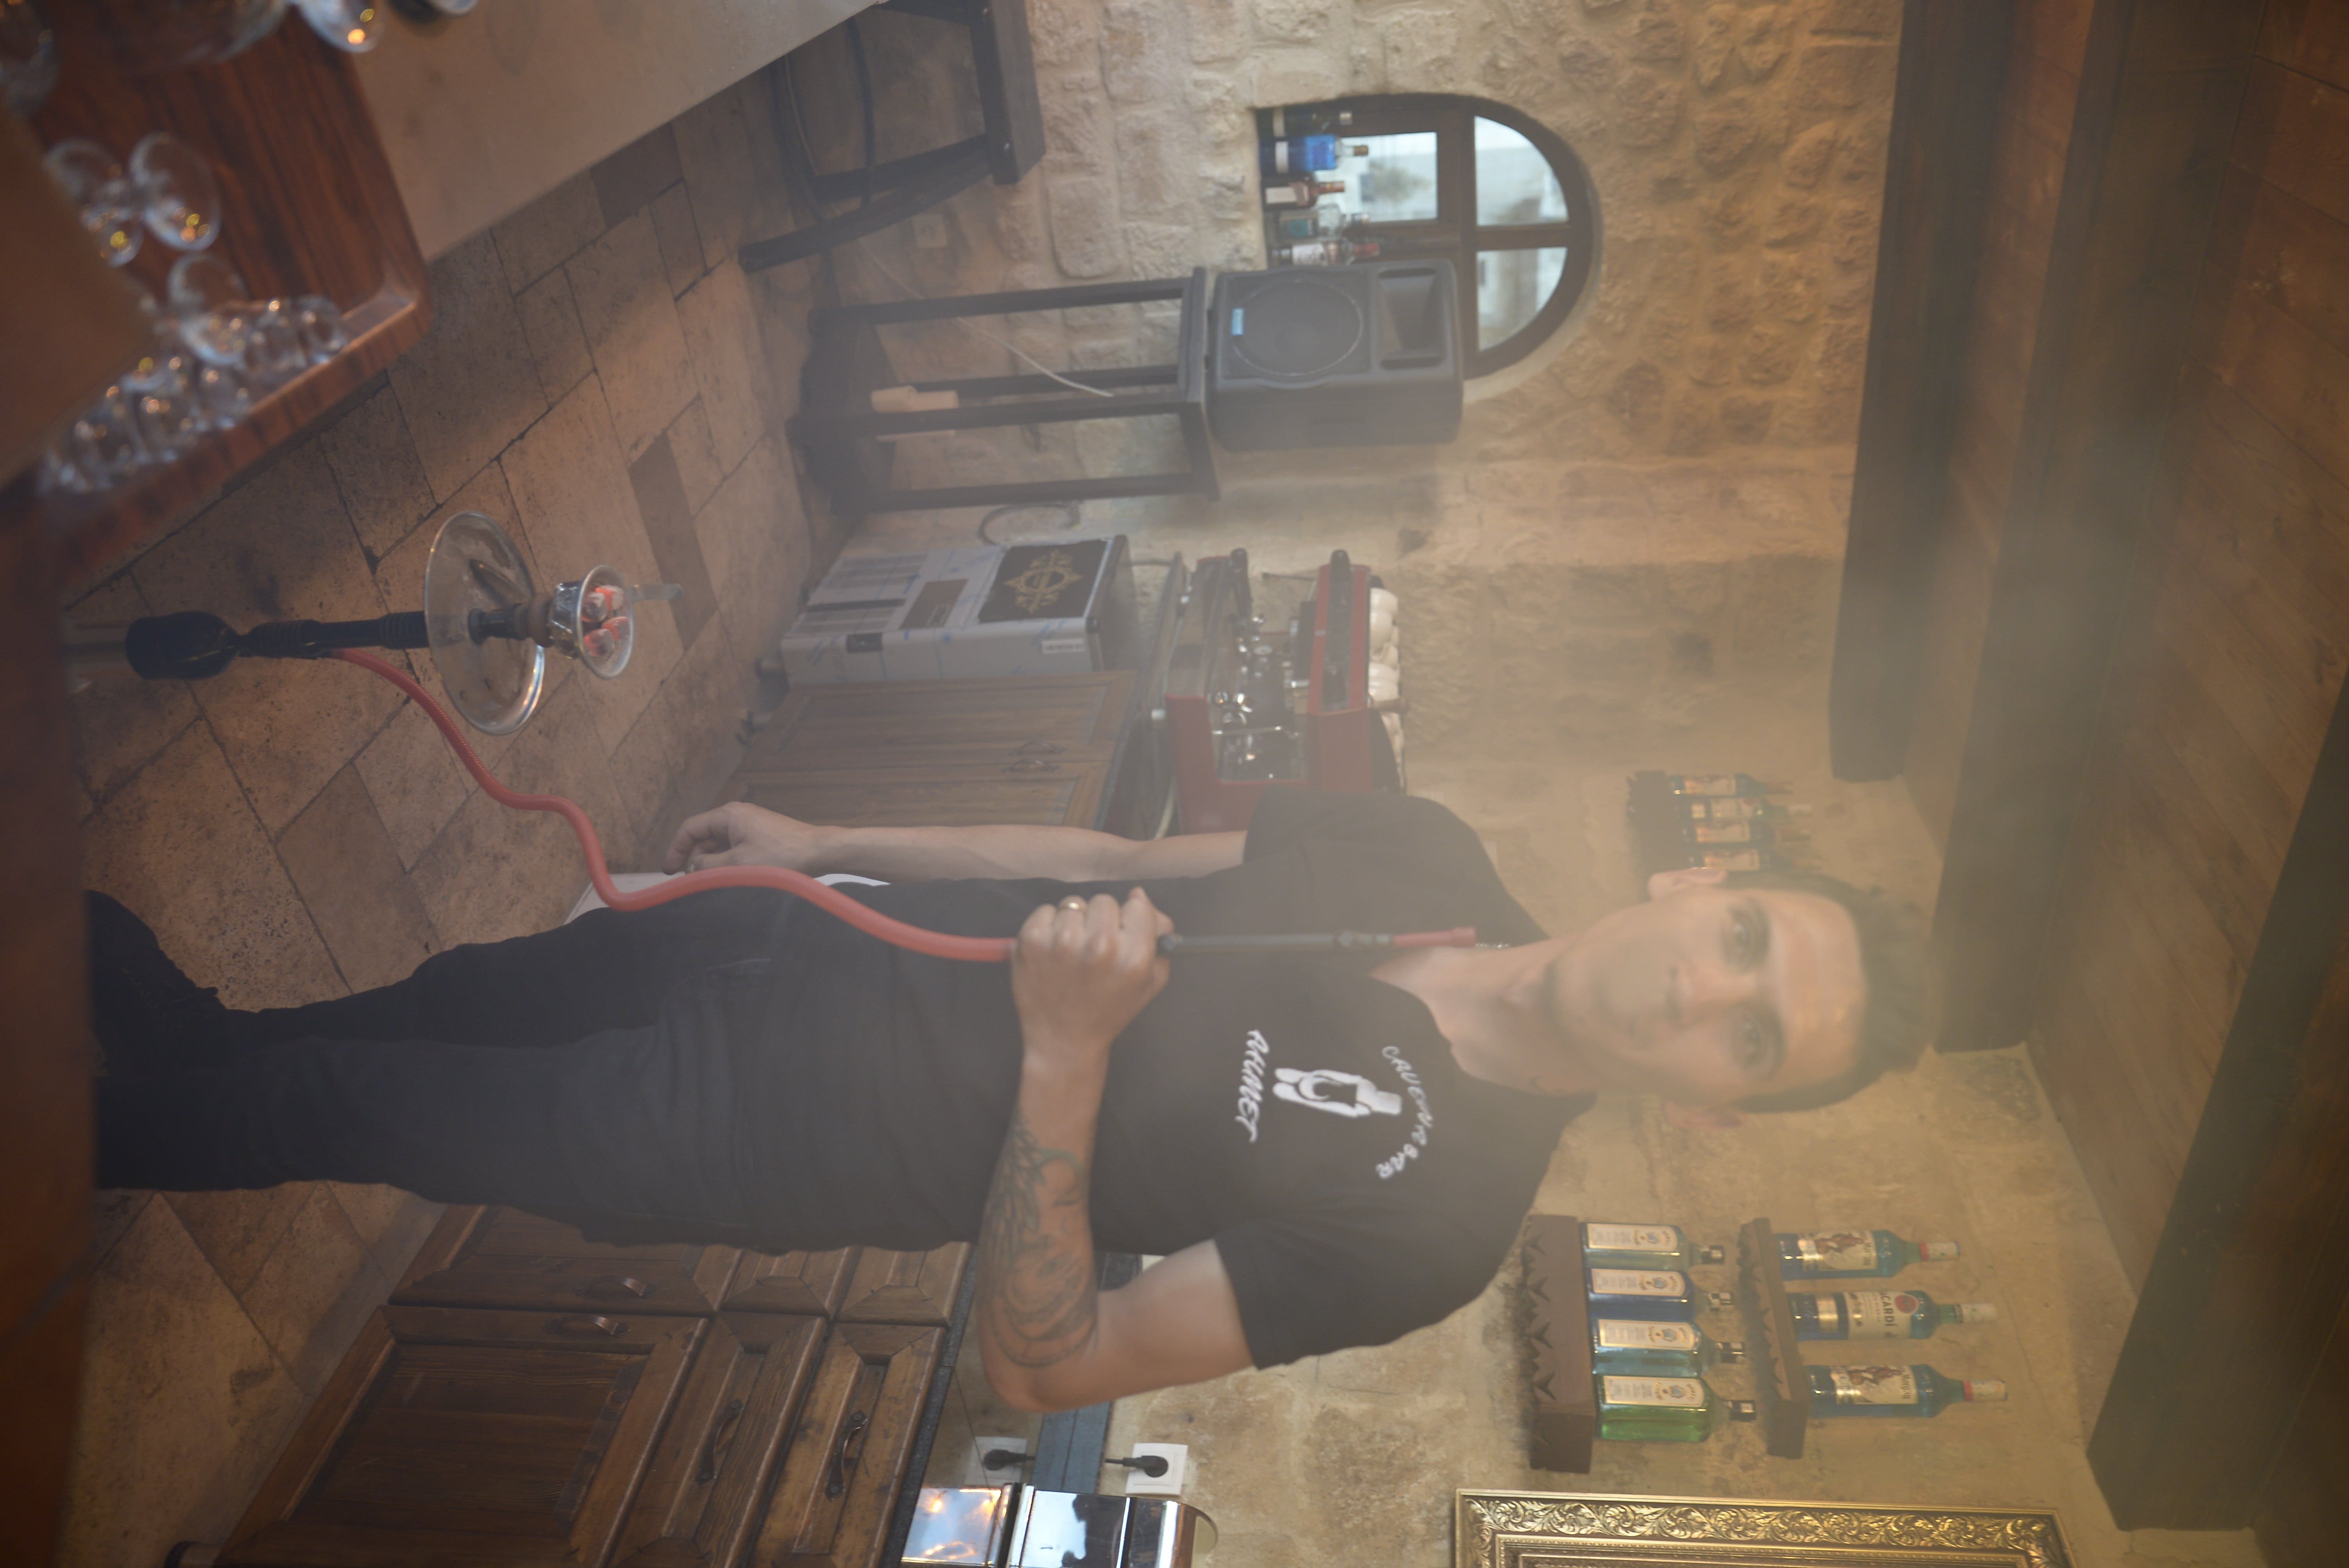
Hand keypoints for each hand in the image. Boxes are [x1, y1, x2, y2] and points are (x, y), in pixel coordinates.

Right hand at [662, 802, 834, 872]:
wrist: (819, 851)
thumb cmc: (781, 855)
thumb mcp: (738, 863)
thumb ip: (709, 865)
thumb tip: (692, 868)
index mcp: (728, 815)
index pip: (690, 828)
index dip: (675, 849)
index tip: (668, 869)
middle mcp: (737, 815)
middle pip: (703, 836)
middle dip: (693, 857)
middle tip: (688, 881)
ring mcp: (750, 825)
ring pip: (719, 843)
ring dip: (710, 861)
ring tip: (706, 882)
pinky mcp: (761, 835)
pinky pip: (734, 847)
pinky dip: (725, 860)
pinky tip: (726, 877)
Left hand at [1010, 889, 1172, 1070]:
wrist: (1064, 1042)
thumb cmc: (1109, 1011)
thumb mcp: (1147, 982)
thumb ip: (1157, 938)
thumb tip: (1140, 896)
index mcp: (1133, 956)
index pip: (1137, 906)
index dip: (1130, 918)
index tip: (1121, 932)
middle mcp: (1100, 945)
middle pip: (1104, 901)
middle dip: (1101, 919)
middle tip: (1094, 946)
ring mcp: (1062, 941)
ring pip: (1074, 904)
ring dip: (1074, 922)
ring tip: (1071, 951)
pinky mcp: (1032, 941)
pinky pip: (1045, 910)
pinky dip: (1048, 926)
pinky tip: (1052, 951)